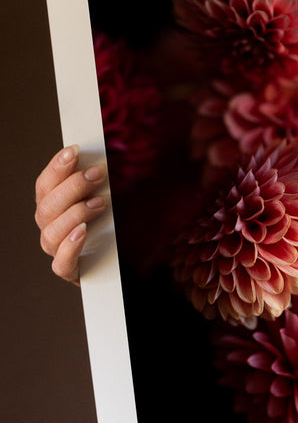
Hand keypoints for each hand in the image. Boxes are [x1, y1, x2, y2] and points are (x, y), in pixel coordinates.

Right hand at [34, 146, 107, 285]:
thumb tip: (106, 159)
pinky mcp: (70, 271)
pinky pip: (61, 263)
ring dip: (74, 213)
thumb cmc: (116, 224)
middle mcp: (50, 227)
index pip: (45, 185)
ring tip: (99, 203)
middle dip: (72, 186)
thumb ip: (102, 182)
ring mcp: (57, 250)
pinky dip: (70, 246)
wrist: (126, 261)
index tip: (74, 150)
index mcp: (54, 206)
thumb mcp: (112, 199)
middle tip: (97, 174)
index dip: (57, 167)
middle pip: (47, 206)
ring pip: (51, 232)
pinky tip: (82, 232)